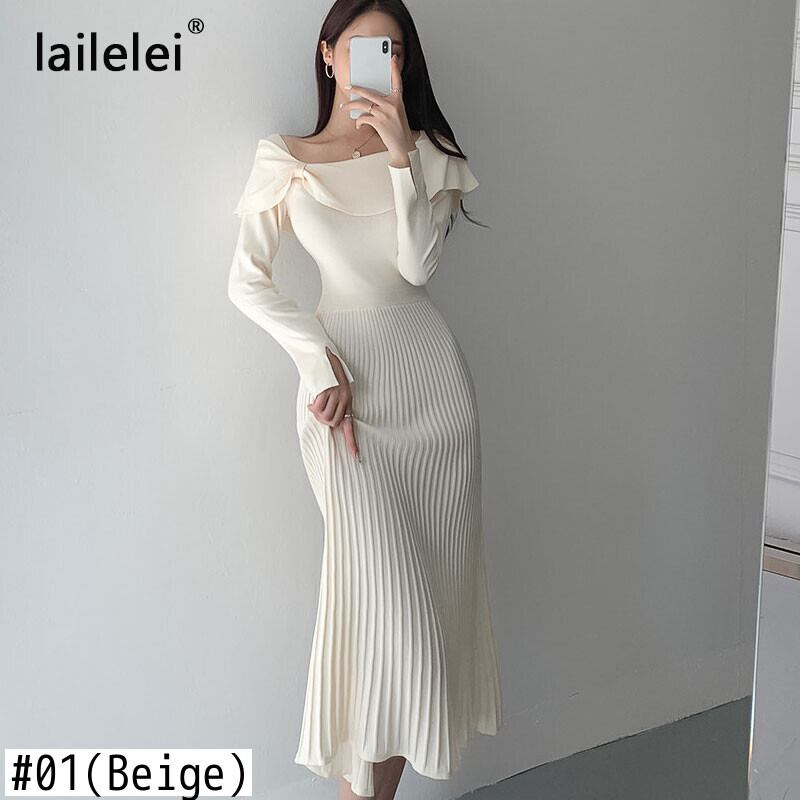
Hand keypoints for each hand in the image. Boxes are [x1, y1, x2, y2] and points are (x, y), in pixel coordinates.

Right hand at [307, 346, 360, 461]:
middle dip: (322, 420)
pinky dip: (313, 405)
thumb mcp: (333, 389)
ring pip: (325, 417)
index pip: (350, 426)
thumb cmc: (325, 373)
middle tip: (316, 410)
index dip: (352, 443)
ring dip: (317, 413)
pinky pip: (318, 407)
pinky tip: (314, 397)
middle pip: (332, 423)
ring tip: (315, 403)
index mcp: (348, 401)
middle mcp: (345, 399)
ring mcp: (336, 395)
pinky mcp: (327, 390)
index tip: (356, 458)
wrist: (323, 354)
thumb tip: (323, 418)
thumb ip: (332, 404)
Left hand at [340, 54, 416, 167]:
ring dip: (350, 106)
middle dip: (356, 89)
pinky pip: (363, 118)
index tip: (393, 58)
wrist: (403, 146)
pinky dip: (358, 122)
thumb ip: (387, 105)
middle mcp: (392, 104)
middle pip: (369, 92)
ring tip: (344, 108)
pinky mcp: (379, 122)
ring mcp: (385, 113)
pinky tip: (358, 125)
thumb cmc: (398, 130)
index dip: (395, 69)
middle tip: (348, 87)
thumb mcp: (397, 114)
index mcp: (398, 100)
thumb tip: (369, 103)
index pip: (397, 81)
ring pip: (362, 105)